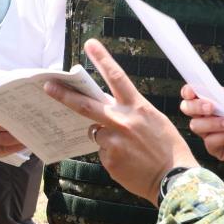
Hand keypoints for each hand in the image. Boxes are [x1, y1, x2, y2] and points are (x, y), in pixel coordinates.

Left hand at [43, 39, 197, 205]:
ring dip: (105, 135)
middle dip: (64, 95)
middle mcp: (123, 121)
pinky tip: (128, 161)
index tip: (89, 44)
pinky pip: (102, 151)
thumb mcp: (153, 119)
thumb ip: (129, 110)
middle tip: (48, 86)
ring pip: (96, 132)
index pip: (117, 77)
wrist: (175, 178)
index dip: (102, 59)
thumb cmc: (167, 147)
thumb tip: (106, 108)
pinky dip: (111, 154)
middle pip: (86, 105)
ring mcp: (114, 141)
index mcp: (137, 107)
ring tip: (128, 147)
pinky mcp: (109, 159)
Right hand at [179, 84, 223, 165]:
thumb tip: (204, 90)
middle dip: (196, 107)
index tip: (192, 92)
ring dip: (213, 123)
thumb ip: (222, 95)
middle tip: (211, 107)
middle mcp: (206, 116)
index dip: (188, 92)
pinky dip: (222, 137)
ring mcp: (209, 133)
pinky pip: (210, 142)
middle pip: (187, 109)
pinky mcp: (215, 148)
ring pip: (196, 126)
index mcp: (211, 101)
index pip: (190, 95)